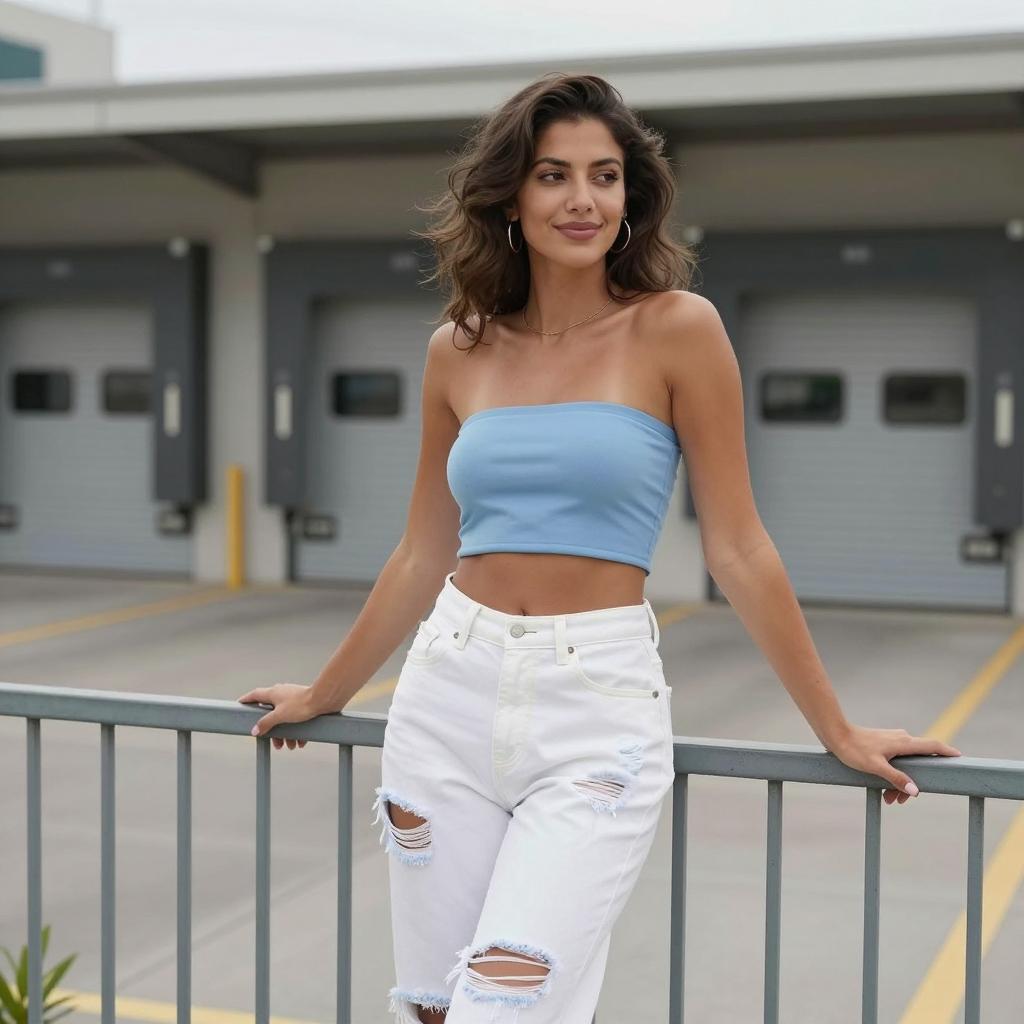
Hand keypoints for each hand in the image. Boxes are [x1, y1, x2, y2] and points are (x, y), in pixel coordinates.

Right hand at [237, 683, 317, 748]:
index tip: (240, 704)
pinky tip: (301, 742)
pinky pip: (296, 719)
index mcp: (273, 693)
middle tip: (274, 742)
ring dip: (286, 734)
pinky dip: (297, 731)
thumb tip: (255, 730)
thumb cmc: (302, 704)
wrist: (324, 699)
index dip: (246, 700)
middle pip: (271, 713)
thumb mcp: (280, 716)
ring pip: (285, 719)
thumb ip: (266, 723)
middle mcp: (282, 694)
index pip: (255, 695)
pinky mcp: (304, 705)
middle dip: (272, 730)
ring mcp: (293, 699)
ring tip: (290, 745)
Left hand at [829, 724, 961, 804]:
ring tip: (888, 799)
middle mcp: (901, 739)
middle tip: (901, 801)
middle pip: (918, 763)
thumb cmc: (854, 749)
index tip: (960, 757)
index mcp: (903, 742)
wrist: (835, 734)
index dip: (947, 752)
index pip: (932, 746)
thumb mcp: (875, 767)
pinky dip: (893, 775)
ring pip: (905, 765)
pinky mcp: (883, 744)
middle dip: (914, 783)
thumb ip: (896, 778)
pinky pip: (895, 762)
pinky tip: (883, 790)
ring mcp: (892, 741)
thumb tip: (916, 791)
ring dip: (900, 782)